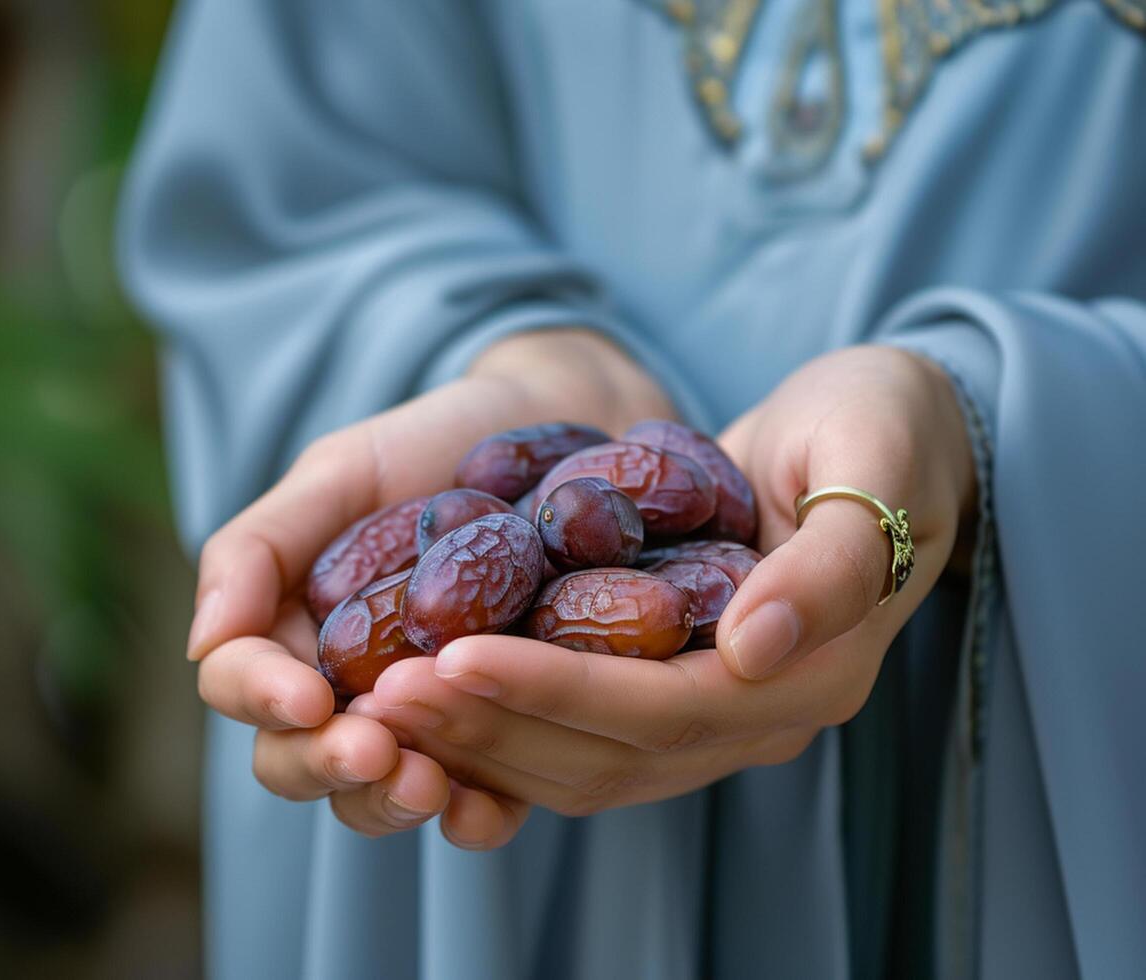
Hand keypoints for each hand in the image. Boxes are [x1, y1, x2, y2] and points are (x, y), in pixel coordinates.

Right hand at [188, 329, 673, 846]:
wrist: (556, 430)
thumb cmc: (430, 446)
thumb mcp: (340, 475)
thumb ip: (258, 547)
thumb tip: (202, 643)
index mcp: (286, 631)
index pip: (239, 683)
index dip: (260, 697)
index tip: (307, 695)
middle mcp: (341, 690)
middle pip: (296, 759)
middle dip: (325, 764)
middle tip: (372, 749)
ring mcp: (419, 724)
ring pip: (373, 796)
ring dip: (389, 801)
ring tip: (430, 783)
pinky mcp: (498, 739)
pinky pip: (475, 803)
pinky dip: (473, 819)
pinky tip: (484, 807)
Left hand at [351, 346, 974, 838]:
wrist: (889, 437)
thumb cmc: (883, 432)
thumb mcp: (872, 464)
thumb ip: (828, 565)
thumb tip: (751, 647)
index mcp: (807, 677)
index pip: (658, 709)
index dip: (552, 690)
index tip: (452, 657)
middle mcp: (755, 717)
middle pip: (604, 756)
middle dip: (490, 725)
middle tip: (384, 692)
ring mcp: (713, 716)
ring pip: (579, 763)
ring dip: (481, 735)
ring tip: (386, 696)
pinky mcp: (672, 693)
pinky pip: (576, 736)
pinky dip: (502, 721)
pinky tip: (430, 686)